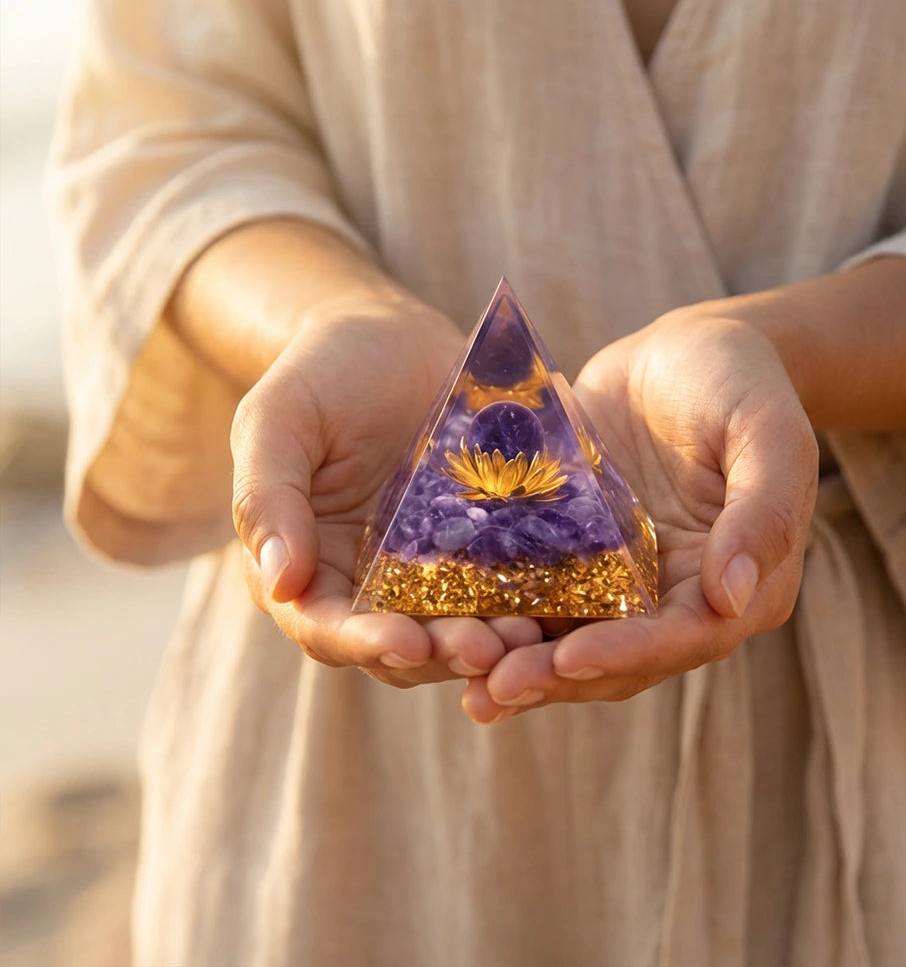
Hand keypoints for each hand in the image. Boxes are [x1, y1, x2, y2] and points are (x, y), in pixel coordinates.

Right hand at [231, 303, 540, 686]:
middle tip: (488, 650)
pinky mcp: (477, 548)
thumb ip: (267, 496)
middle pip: (397, 643)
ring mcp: (426, 570)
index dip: (362, 643)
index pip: (324, 625)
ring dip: (490, 641)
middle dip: (439, 652)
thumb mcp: (279, 420)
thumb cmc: (322, 372)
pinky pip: (500, 586)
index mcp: (306, 564)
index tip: (405, 642)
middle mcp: (365, 583)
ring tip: (528, 636)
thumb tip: (278, 581)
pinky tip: (555, 600)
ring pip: (453, 627)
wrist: (392, 335)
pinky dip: (523, 601)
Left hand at [462, 306, 817, 721]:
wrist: (686, 350)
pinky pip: (537, 586)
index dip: (627, 653)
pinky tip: (445, 622)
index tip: (569, 659)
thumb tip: (732, 597)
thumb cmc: (741, 384)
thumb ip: (762, 512)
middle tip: (493, 689)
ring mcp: (622, 577)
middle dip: (556, 676)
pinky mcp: (577, 549)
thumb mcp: (768, 436)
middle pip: (617, 655)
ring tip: (461, 676)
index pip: (683, 637)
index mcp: (739, 586)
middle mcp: (676, 596)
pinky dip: (499, 610)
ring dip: (519, 660)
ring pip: (569, 634)